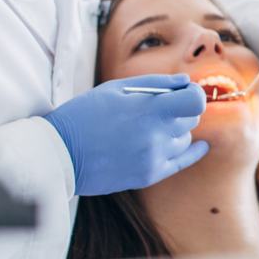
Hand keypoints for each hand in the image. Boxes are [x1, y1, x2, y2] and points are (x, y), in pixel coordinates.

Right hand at [44, 74, 207, 195]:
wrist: (60, 153)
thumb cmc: (85, 114)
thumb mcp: (115, 88)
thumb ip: (156, 84)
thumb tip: (185, 83)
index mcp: (148, 110)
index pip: (196, 102)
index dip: (194, 94)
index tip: (185, 93)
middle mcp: (155, 136)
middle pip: (191, 119)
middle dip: (179, 110)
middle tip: (157, 108)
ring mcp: (153, 158)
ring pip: (184, 139)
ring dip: (175, 130)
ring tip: (148, 127)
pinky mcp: (149, 176)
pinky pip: (182, 162)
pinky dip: (191, 151)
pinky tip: (198, 146)